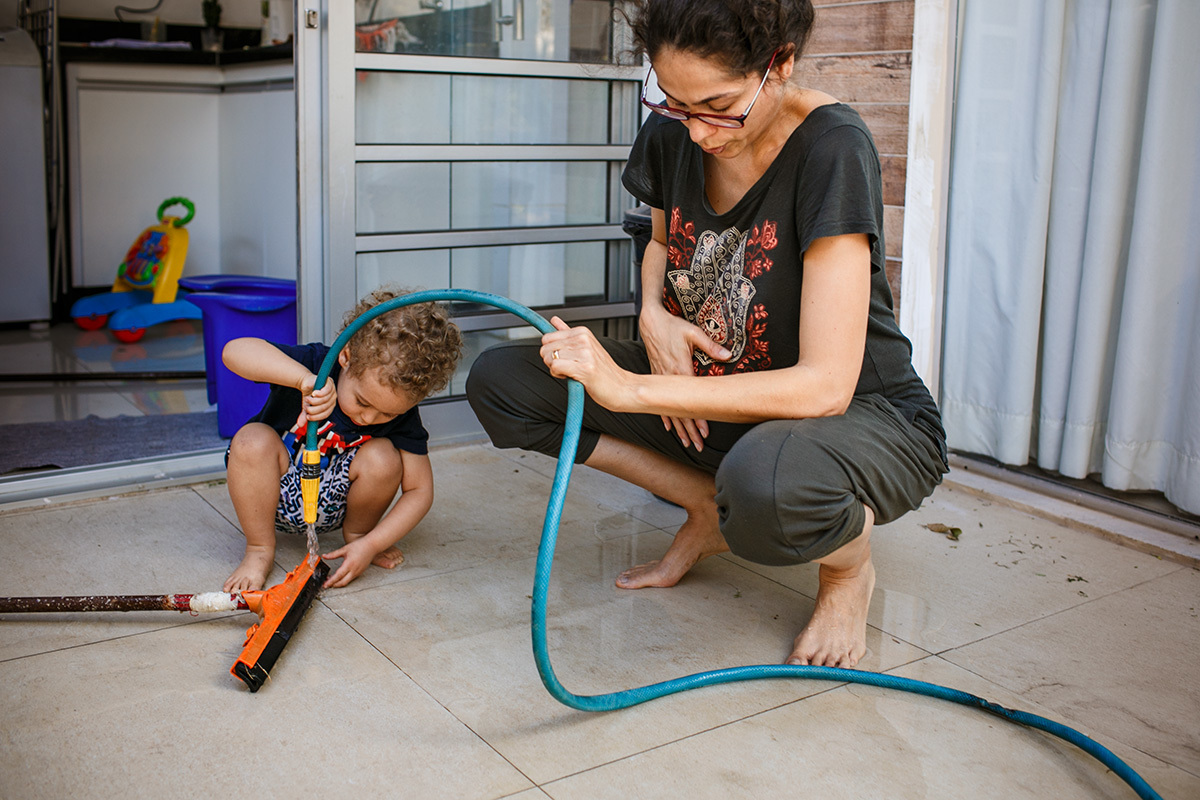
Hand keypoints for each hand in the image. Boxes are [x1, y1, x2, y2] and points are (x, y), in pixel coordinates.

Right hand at [297, 374, 335, 422]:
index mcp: (330, 406)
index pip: (326, 414)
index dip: (317, 417)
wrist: (306, 383)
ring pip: (325, 399)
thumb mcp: (306, 407)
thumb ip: (304, 415)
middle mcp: (333, 399)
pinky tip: (314, 394)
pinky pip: (327, 390)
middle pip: (325, 407)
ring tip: (307, 399)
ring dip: (314, 401)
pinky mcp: (330, 383)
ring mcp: (333, 391)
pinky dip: (320, 393)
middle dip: (314, 409)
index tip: (308, 417)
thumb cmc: (309, 396)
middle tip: (306, 408)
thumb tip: (299, 425)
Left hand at [321, 538, 374, 587]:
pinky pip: (351, 578)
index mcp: (349, 564)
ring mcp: (358, 572)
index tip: (325, 584)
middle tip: (326, 584)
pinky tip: (340, 576)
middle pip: (342, 582)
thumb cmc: (359, 546)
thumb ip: (333, 554)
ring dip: (339, 582)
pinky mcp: (360, 572)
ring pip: (347, 581)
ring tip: (332, 580)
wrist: (371, 546)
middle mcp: (354, 570)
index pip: (338, 576)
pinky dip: (344, 580)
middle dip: (334, 585)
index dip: (330, 581)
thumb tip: (324, 556)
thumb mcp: (344, 549)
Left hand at [539, 317, 633, 411]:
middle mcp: (583, 339)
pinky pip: (555, 367)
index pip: (547, 337)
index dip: (552, 351)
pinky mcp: (584, 367)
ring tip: (573, 372)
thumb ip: (567, 333)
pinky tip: (572, 377)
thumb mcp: (586, 346)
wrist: (621, 387)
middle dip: (551, 360)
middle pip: (545, 348)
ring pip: (549, 357)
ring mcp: (585, 352)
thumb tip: (554, 320)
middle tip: (568, 367)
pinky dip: (559, 375)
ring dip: (556, 369)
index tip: (565, 358)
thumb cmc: (603, 371)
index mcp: (582, 332)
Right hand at [638, 305, 731, 449]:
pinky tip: (670, 427)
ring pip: (670, 409)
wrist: (650, 321)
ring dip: (679, 428)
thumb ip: (710, 345)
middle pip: (680, 411)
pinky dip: (665, 415)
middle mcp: (669, 378)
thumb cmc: (671, 325)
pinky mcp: (657, 377)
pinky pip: (660, 401)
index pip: (691, 400)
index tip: (705, 432)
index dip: (698, 418)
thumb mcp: (693, 332)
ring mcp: (661, 379)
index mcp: (680, 368)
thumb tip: (727, 355)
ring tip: (686, 442)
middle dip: (690, 431)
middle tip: (698, 445)